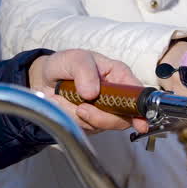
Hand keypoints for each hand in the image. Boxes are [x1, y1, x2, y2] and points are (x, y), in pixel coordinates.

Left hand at [27, 50, 150, 133]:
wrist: (46, 78)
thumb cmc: (65, 64)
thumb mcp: (74, 59)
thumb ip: (84, 71)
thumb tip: (91, 93)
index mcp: (119, 75)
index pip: (138, 94)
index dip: (141, 109)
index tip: (139, 121)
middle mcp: (116, 95)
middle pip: (122, 117)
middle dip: (100, 117)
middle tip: (81, 108)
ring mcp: (106, 110)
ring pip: (103, 125)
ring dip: (82, 117)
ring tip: (69, 100)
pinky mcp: (93, 122)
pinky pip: (87, 128)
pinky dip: (74, 120)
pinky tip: (68, 107)